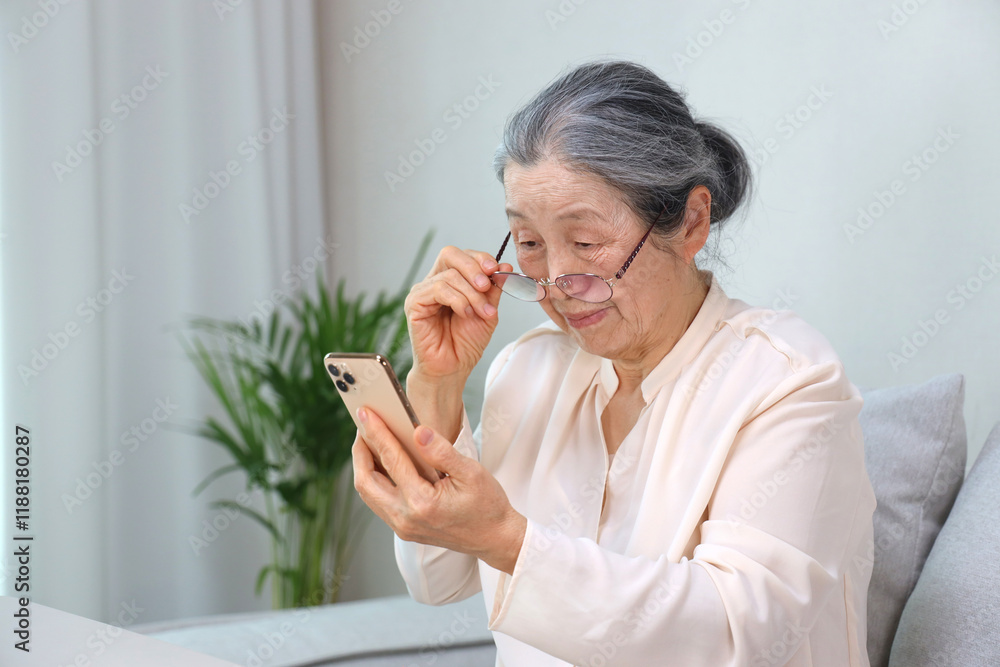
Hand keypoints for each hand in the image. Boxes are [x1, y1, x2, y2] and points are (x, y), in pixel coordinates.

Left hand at [352, 407, 525, 574]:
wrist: (495, 538)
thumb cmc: (487, 505)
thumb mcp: (471, 472)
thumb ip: (442, 452)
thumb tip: (418, 431)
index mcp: (422, 503)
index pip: (392, 460)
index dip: (376, 433)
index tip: (365, 413)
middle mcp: (406, 518)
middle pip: (366, 481)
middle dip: (360, 450)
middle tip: (363, 425)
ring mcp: (402, 527)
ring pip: (369, 494)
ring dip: (364, 466)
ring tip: (369, 440)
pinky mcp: (404, 529)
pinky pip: (378, 502)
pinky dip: (375, 479)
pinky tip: (382, 462)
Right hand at [404, 246, 511, 382]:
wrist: (454, 368)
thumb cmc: (466, 342)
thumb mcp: (487, 311)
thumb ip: (494, 288)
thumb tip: (504, 264)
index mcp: (450, 281)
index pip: (462, 255)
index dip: (479, 258)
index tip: (496, 270)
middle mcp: (434, 282)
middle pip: (450, 254)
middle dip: (473, 267)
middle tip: (487, 285)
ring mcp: (422, 292)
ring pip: (449, 275)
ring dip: (471, 294)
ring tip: (480, 312)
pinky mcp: (414, 304)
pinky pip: (438, 289)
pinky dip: (457, 300)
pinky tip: (465, 314)